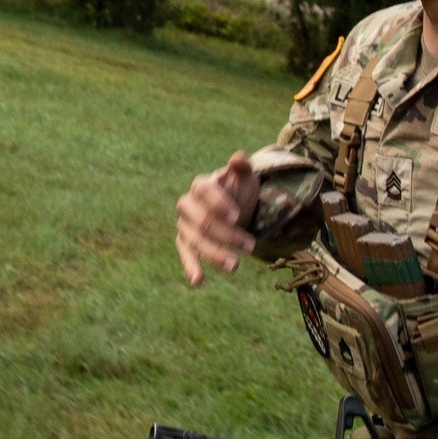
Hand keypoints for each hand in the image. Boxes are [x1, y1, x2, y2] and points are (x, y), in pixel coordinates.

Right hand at [175, 151, 260, 285]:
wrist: (234, 208)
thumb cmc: (238, 191)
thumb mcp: (245, 178)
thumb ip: (242, 168)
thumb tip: (238, 157)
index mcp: (201, 185)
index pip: (203, 191)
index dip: (218, 203)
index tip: (237, 216)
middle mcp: (188, 204)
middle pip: (202, 220)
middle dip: (226, 234)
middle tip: (251, 245)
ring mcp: (185, 224)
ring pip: (195, 240)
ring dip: (214, 254)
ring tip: (235, 266)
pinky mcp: (185, 241)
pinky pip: (185, 254)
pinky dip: (190, 266)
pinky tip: (198, 281)